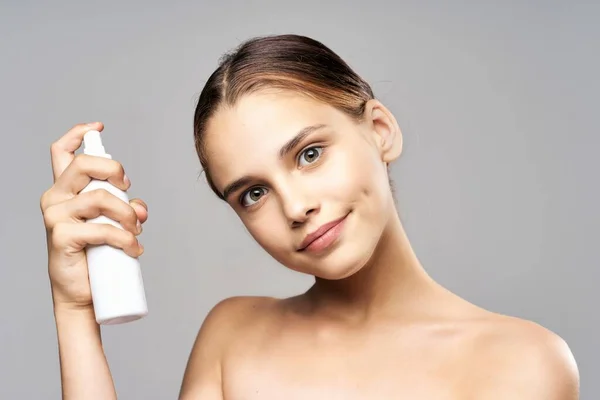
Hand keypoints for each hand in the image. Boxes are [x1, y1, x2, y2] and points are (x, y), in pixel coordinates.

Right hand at [40, 122, 147, 310]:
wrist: (84, 294)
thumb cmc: (97, 255)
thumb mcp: (113, 224)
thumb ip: (127, 208)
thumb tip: (141, 208)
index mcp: (64, 190)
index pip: (61, 152)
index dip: (78, 134)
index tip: (98, 127)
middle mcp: (55, 198)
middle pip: (83, 164)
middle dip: (114, 171)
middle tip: (129, 189)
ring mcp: (55, 216)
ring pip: (100, 198)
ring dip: (127, 215)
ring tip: (136, 232)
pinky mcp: (60, 236)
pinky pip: (102, 229)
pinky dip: (125, 239)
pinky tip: (134, 249)